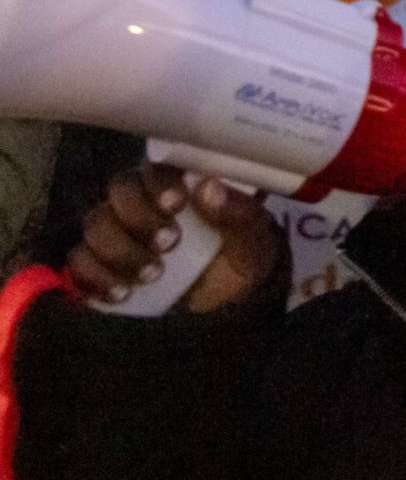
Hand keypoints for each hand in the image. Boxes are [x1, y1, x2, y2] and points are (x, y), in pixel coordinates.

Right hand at [67, 166, 279, 315]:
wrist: (222, 311)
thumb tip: (209, 188)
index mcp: (181, 187)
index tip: (176, 204)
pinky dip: (97, 276)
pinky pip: (78, 261)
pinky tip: (123, 293)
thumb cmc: (239, 264)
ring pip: (96, 224)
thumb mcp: (253, 243)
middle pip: (120, 190)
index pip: (158, 167)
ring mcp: (116, 234)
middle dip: (140, 217)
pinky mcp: (97, 266)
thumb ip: (239, 214)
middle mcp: (143, 203)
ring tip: (153, 275)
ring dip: (121, 249)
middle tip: (169, 244)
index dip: (160, 182)